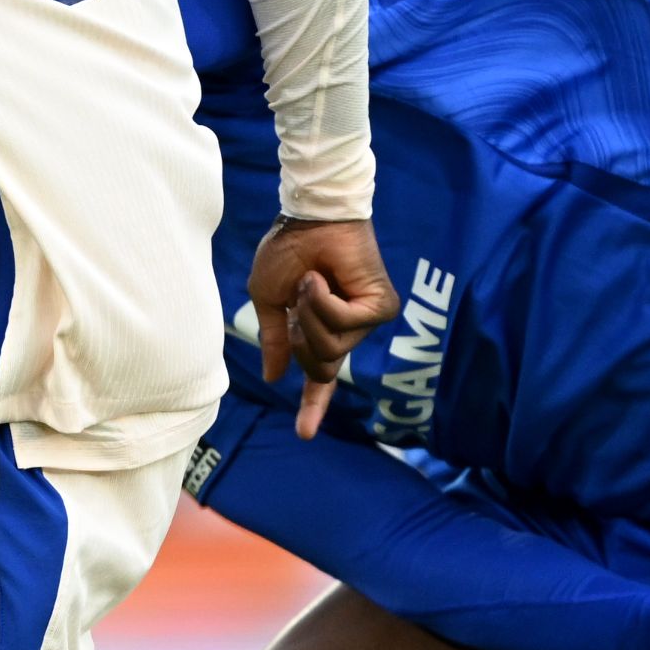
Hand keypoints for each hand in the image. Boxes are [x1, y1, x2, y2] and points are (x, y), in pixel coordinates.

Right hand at [244, 215, 397, 436]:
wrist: (309, 215)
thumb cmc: (289, 249)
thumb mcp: (268, 300)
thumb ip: (273, 339)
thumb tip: (273, 376)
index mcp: (321, 331)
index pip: (320, 378)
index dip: (312, 407)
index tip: (304, 434)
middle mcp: (348, 331)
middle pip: (321, 368)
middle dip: (298, 339)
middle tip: (296, 301)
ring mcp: (367, 321)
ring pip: (331, 348)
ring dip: (309, 314)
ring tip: (311, 281)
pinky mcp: (382, 307)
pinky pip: (343, 324)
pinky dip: (323, 303)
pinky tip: (322, 279)